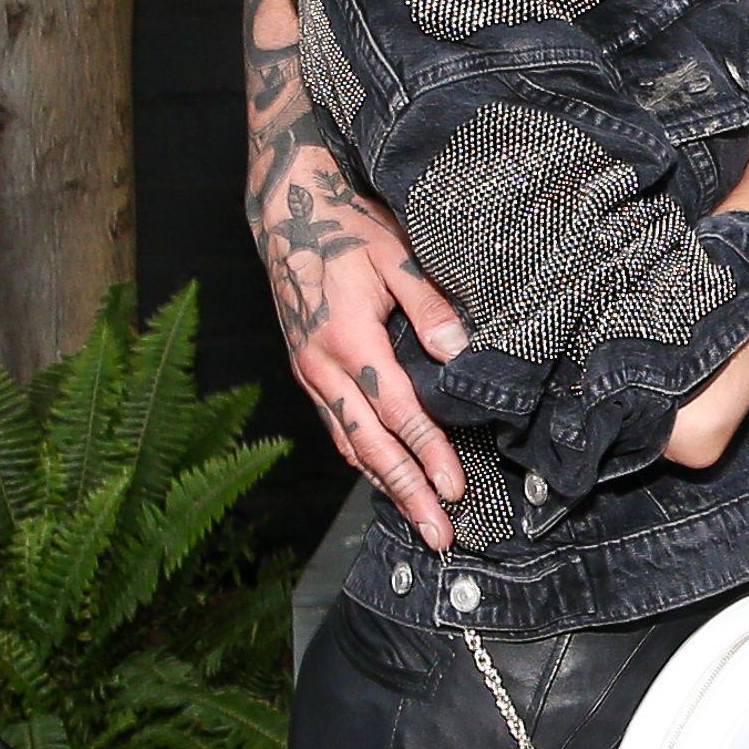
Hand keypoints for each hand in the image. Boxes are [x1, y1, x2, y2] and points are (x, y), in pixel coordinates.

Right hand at [259, 149, 471, 555]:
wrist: (286, 213)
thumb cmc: (346, 227)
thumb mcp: (394, 253)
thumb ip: (428, 305)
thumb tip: (461, 352)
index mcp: (347, 339)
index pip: (397, 410)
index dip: (428, 453)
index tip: (455, 488)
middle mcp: (322, 367)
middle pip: (370, 445)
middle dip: (408, 493)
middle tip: (440, 535)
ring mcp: (310, 374)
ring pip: (349, 444)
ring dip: (385, 487)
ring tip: (419, 522)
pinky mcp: (307, 374)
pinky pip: (337, 429)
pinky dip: (362, 461)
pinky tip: (385, 480)